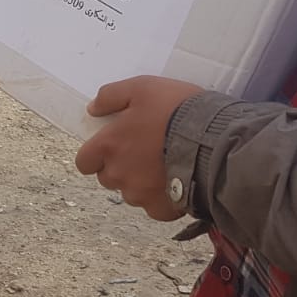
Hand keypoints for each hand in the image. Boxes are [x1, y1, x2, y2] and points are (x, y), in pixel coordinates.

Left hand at [75, 76, 203, 221]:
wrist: (213, 139)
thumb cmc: (176, 110)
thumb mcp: (142, 87)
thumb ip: (111, 96)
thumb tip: (92, 109)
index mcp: (109, 146)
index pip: (84, 162)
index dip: (95, 155)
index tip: (112, 146)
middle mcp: (119, 175)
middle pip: (108, 177)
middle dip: (120, 167)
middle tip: (143, 151)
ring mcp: (140, 195)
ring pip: (131, 192)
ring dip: (140, 182)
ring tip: (164, 164)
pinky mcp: (162, 209)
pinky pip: (154, 207)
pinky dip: (162, 198)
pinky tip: (176, 181)